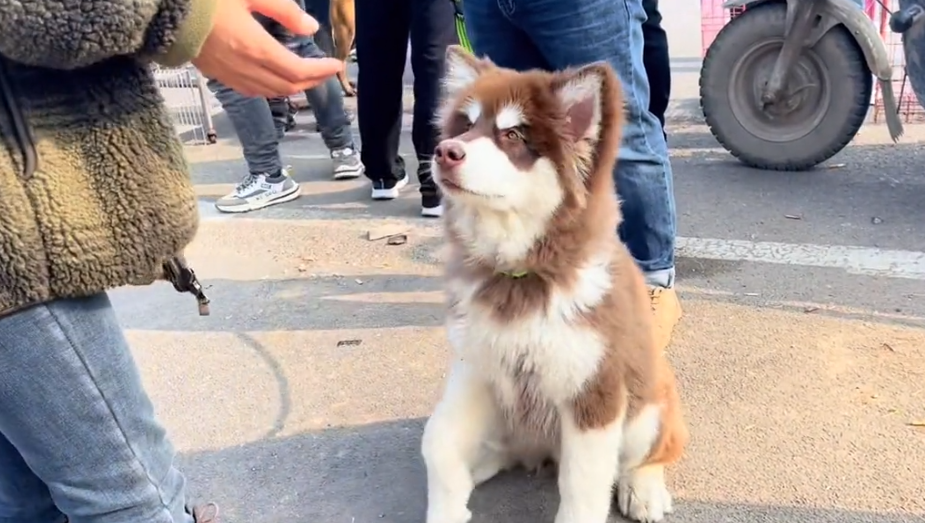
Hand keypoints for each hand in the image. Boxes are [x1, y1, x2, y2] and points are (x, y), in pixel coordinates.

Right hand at [192, 0, 343, 96]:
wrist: (163, 10)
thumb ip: (284, 11)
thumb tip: (310, 28)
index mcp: (256, 49)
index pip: (297, 70)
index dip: (320, 71)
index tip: (336, 65)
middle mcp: (245, 69)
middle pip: (287, 86)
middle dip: (311, 81)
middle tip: (325, 71)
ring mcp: (229, 75)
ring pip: (270, 93)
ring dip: (292, 87)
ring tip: (306, 76)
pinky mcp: (217, 75)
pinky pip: (251, 91)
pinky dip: (270, 90)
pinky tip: (275, 81)